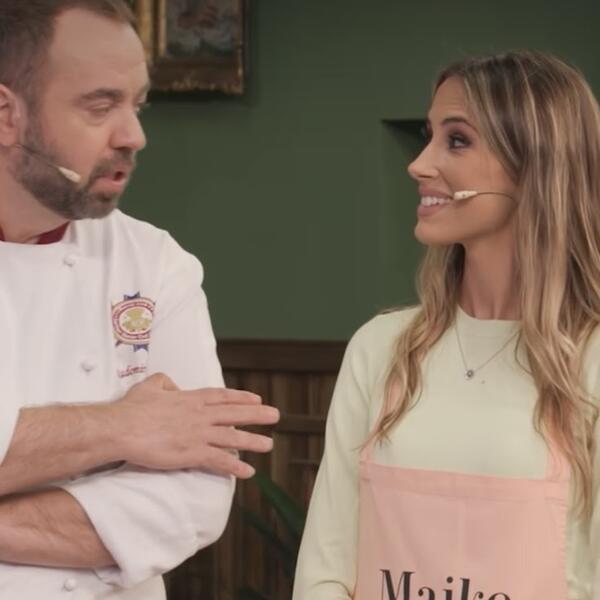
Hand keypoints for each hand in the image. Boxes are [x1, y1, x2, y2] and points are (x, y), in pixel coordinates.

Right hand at [114, 373, 278, 478]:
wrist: (121, 428)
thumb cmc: (132, 408)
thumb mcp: (151, 385)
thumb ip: (166, 382)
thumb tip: (174, 386)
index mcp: (191, 399)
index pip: (222, 397)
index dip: (241, 398)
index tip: (256, 399)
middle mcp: (200, 415)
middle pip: (234, 414)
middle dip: (257, 415)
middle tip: (275, 416)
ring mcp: (198, 434)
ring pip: (232, 437)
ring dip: (253, 441)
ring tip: (269, 444)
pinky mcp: (191, 454)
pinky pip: (218, 461)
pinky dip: (234, 466)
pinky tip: (248, 471)